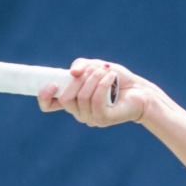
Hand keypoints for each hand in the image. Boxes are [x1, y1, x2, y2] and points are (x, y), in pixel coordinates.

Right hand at [37, 58, 151, 126]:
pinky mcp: (103, 119)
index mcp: (73, 101)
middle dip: (78, 79)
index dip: (44, 96)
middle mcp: (79, 112)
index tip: (53, 83)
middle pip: (65, 98)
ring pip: (82, 97)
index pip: (48, 105)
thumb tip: (73, 73)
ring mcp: (91, 118)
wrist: (140, 91)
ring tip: (107, 71)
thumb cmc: (117, 79)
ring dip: (94, 78)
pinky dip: (103, 84)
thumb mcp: (96, 66)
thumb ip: (81, 65)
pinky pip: (96, 101)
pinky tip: (112, 77)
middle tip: (94, 70)